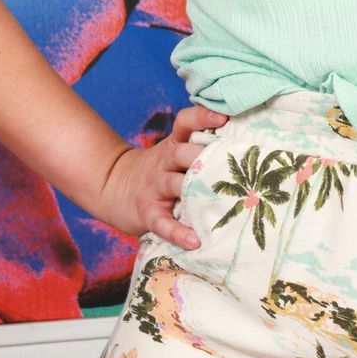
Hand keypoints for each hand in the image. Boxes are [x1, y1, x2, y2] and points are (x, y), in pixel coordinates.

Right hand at [98, 104, 228, 249]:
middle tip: (228, 162)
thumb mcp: (173, 152)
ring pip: (173, 184)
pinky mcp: (148, 212)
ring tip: (216, 200)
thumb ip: (198, 147)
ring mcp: (154, 187)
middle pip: (181, 152)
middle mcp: (163, 162)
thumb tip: (243, 145)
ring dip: (193, 190)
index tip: (222, 117)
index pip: (184, 123)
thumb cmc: (160, 171)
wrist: (113, 188)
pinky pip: (162, 222)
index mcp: (173, 145)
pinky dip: (177, 232)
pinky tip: (194, 241)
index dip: (201, 117)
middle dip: (202, 155)